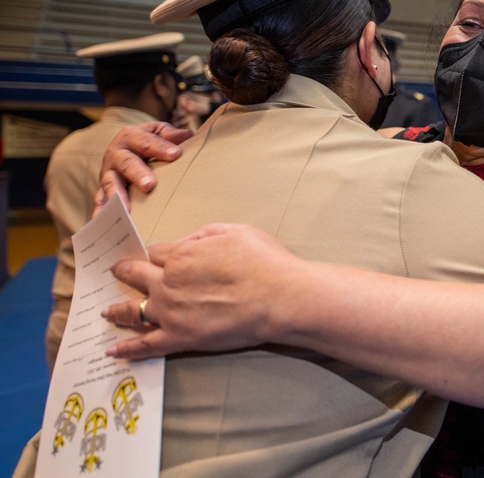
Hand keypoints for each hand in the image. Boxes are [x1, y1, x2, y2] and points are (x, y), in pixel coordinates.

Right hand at [94, 122, 191, 213]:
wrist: (125, 147)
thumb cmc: (148, 141)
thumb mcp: (158, 131)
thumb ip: (170, 134)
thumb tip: (187, 135)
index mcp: (130, 136)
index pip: (146, 141)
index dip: (160, 147)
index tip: (176, 154)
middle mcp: (116, 154)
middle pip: (127, 163)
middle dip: (138, 174)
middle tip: (149, 185)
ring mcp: (108, 173)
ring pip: (110, 183)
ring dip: (118, 195)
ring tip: (127, 208)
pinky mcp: (103, 189)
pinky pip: (100, 200)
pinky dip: (101, 210)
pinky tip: (102, 220)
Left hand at [101, 223, 299, 359]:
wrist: (280, 298)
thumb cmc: (264, 261)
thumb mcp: (236, 231)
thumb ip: (205, 233)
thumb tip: (187, 241)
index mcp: (182, 254)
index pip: (156, 251)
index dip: (154, 253)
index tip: (151, 256)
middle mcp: (168, 282)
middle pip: (135, 275)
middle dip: (124, 271)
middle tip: (115, 271)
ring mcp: (170, 312)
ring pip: (132, 310)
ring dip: (116, 310)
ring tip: (106, 312)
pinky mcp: (179, 338)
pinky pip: (145, 345)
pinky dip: (127, 349)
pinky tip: (113, 351)